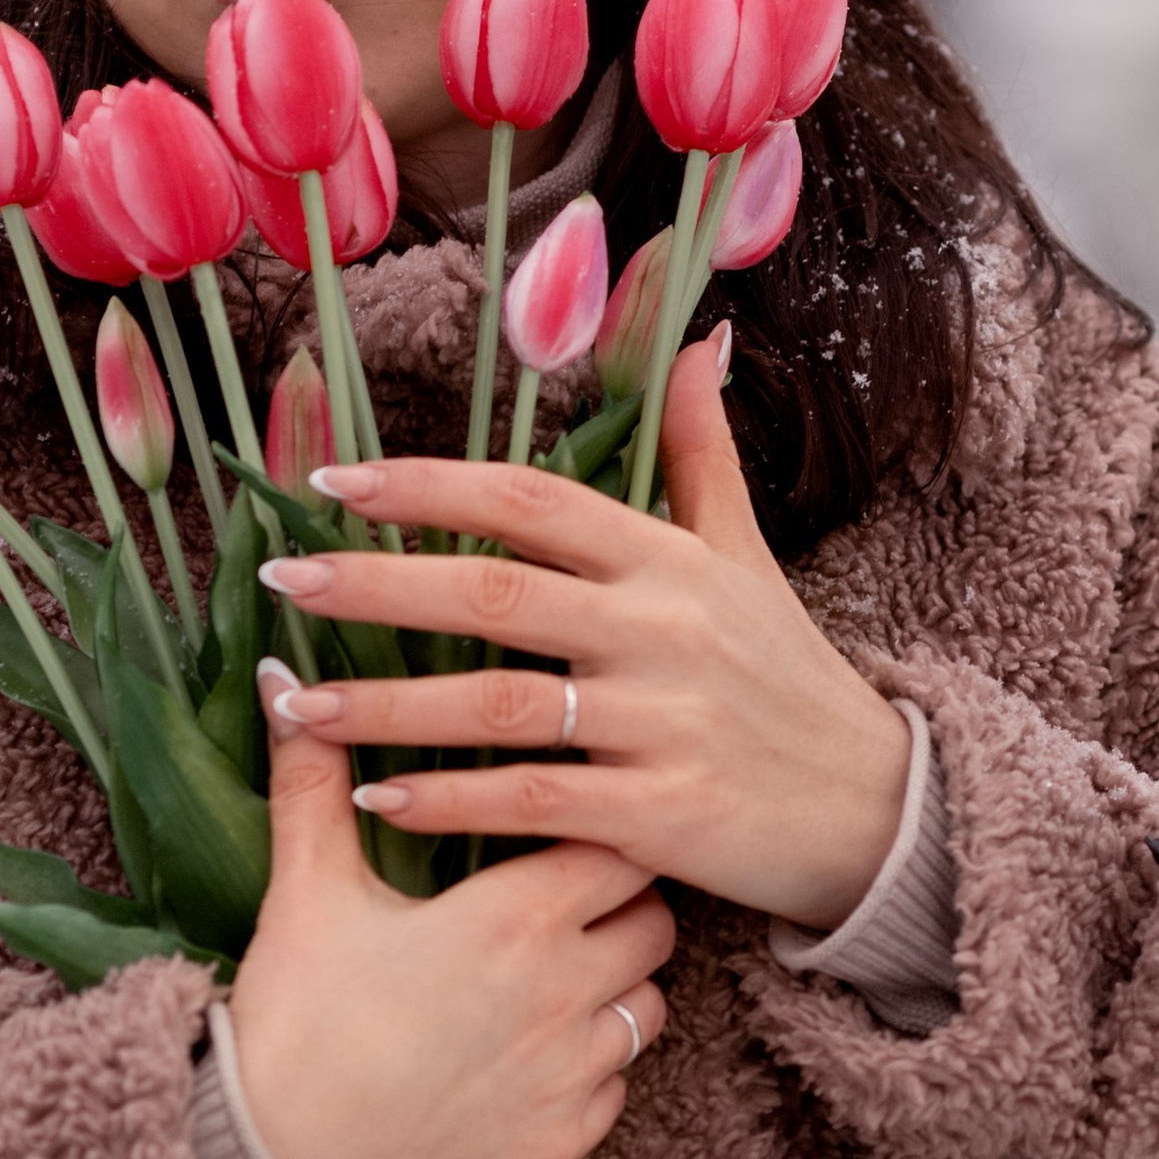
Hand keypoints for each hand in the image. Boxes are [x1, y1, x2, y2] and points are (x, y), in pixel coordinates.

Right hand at [226, 712, 674, 1158]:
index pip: (620, 842)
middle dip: (619, 903)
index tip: (562, 826)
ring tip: (548, 978)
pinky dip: (590, 1066)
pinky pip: (618, 1087)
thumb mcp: (306, 893)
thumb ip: (311, 778)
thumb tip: (283, 680)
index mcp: (517, 917)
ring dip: (615, 987)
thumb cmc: (294, 1028)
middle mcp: (568, 993)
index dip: (599, 828)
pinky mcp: (566, 1145)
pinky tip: (529, 1056)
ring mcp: (574, 1075)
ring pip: (650, 1005)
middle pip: (655, 920)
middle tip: (557, 898)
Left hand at [256, 334, 910, 927]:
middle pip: (496, 594)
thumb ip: (704, 454)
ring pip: (497, 705)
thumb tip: (697, 341)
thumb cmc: (790, 675)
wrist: (879, 808)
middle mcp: (660, 632)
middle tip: (279, 578)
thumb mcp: (750, 556)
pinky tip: (374, 799)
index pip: (533, 501)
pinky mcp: (661, 817)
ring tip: (294, 705)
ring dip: (385, 707)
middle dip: (377, 585)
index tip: (335, 483)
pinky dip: (449, 803)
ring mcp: (660, 726)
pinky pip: (532, 803)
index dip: (431, 486)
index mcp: (668, 561)